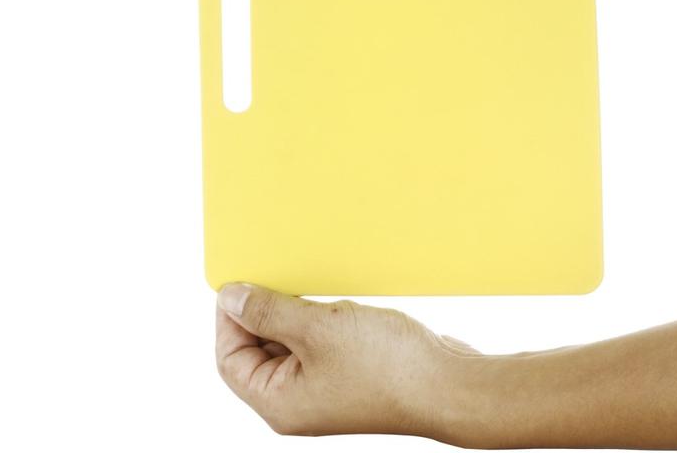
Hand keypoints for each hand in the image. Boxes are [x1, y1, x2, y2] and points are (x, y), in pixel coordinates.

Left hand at [214, 282, 494, 442]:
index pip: (230, 358)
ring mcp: (325, 389)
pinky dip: (317, 319)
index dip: (228, 318)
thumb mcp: (316, 329)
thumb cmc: (384, 365)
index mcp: (279, 402)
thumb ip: (268, 312)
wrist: (448, 384)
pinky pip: (318, 343)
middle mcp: (297, 401)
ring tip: (303, 284)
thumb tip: (229, 297)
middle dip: (262, 312)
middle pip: (258, 351)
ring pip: (290, 344)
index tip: (238, 281)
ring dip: (292, 312)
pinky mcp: (349, 374)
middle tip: (272, 274)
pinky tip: (329, 297)